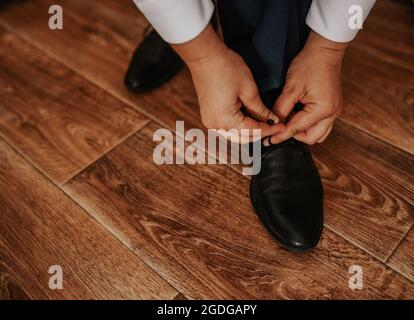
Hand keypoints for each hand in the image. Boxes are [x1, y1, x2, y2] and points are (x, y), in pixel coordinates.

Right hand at [173, 25, 281, 142]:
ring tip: (265, 123)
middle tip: (275, 126)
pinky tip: (250, 120)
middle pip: (243, 137)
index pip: (252, 131)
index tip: (281, 127)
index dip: (269, 129)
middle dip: (260, 133)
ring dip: (250, 131)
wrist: (204, 56)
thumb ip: (260, 109)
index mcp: (225, 119)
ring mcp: (210, 121)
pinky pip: (227, 128)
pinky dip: (239, 127)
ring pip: (235, 135)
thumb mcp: (249, 89)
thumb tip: (271, 120)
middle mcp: (215, 125)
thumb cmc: (225, 68)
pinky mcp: (209, 115)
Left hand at [268, 31, 347, 144]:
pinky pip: (321, 124)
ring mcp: (334, 111)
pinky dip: (308, 125)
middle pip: (311, 138)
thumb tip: (273, 123)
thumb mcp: (291, 87)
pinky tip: (296, 116)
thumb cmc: (310, 64)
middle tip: (278, 130)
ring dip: (302, 132)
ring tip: (288, 122)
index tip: (269, 140)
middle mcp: (332, 113)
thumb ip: (281, 108)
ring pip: (317, 133)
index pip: (297, 129)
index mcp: (323, 109)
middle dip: (294, 136)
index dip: (281, 135)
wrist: (324, 50)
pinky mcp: (332, 107)